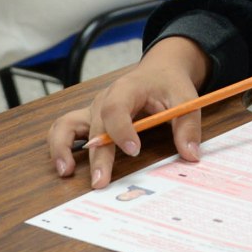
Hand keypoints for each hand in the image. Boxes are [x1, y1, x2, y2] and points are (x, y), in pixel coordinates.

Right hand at [48, 38, 210, 187]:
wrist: (159, 70)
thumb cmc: (169, 84)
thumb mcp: (186, 98)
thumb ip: (188, 126)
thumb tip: (191, 154)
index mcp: (127, 89)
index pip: (117, 108)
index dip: (122, 130)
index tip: (133, 150)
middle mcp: (103, 100)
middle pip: (95, 126)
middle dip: (97, 155)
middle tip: (101, 181)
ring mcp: (93, 111)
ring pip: (66, 124)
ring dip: (62, 148)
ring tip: (66, 172)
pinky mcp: (89, 121)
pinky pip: (65, 130)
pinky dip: (60, 147)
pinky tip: (66, 168)